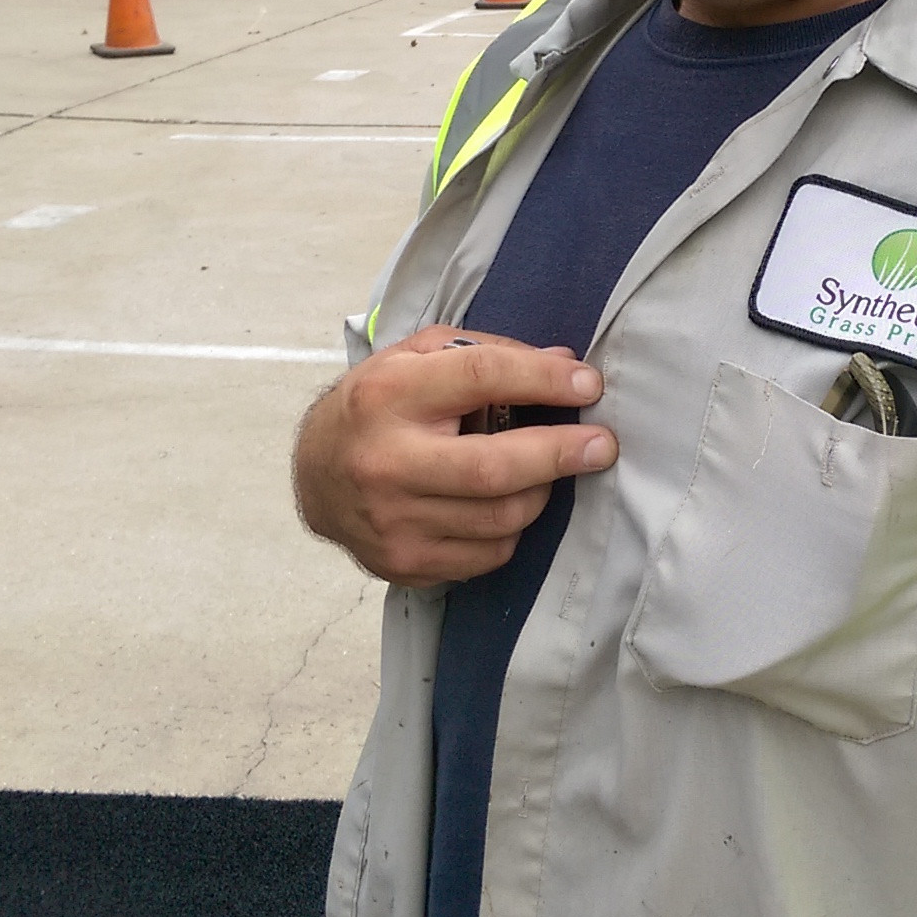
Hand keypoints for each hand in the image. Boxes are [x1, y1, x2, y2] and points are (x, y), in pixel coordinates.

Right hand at [293, 326, 617, 586]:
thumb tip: (564, 364)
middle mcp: (387, 462)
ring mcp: (393, 521)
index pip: (479, 379)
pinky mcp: (404, 563)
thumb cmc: (379, 405)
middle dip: (561, 455)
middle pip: (495, 468)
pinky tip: (503, 504)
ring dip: (540, 492)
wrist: (314, 476)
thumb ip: (486, 354)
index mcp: (389, 395)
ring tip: (544, 471)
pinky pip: (488, 554)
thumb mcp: (417, 358)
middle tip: (603, 445)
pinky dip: (511, 529)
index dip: (543, 381)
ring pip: (501, 517)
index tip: (588, 386)